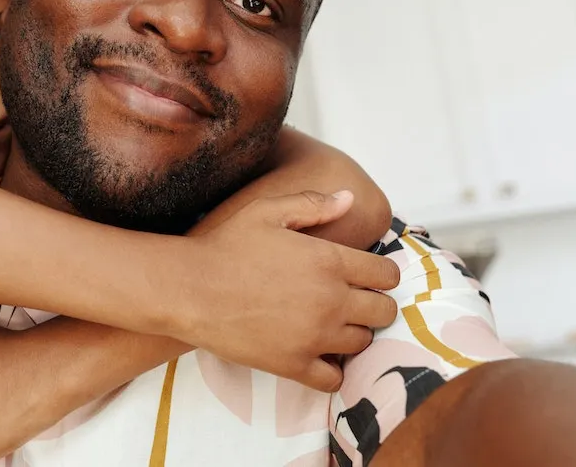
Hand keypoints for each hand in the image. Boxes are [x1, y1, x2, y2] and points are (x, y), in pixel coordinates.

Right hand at [170, 190, 400, 390]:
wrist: (188, 289)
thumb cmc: (225, 246)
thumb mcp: (266, 211)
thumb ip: (313, 204)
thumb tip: (350, 197)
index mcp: (329, 261)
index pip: (387, 274)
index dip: (381, 274)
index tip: (367, 275)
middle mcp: (330, 300)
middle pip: (384, 311)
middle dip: (375, 304)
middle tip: (353, 301)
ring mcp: (314, 336)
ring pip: (363, 343)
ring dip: (353, 333)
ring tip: (332, 325)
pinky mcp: (293, 364)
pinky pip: (334, 379)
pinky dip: (332, 370)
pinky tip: (318, 355)